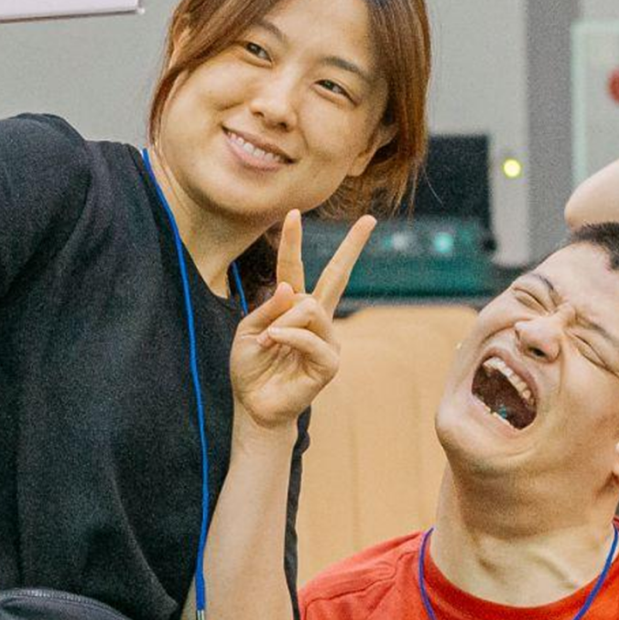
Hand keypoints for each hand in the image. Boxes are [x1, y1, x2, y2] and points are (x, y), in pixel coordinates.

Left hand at [229, 211, 374, 431]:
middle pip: (338, 276)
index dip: (293, 242)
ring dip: (283, 321)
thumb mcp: (248, 330)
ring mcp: (326, 340)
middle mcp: (315, 320)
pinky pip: (311, 338)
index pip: (295, 269)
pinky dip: (289, 336)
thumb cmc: (251, 369)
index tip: (293, 213)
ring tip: (267, 341)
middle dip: (352, 247)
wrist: (254, 406)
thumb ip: (268, 308)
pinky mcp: (329, 363)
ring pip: (310, 308)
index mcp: (293, 308)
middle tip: (369, 220)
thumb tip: (292, 287)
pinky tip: (274, 343)